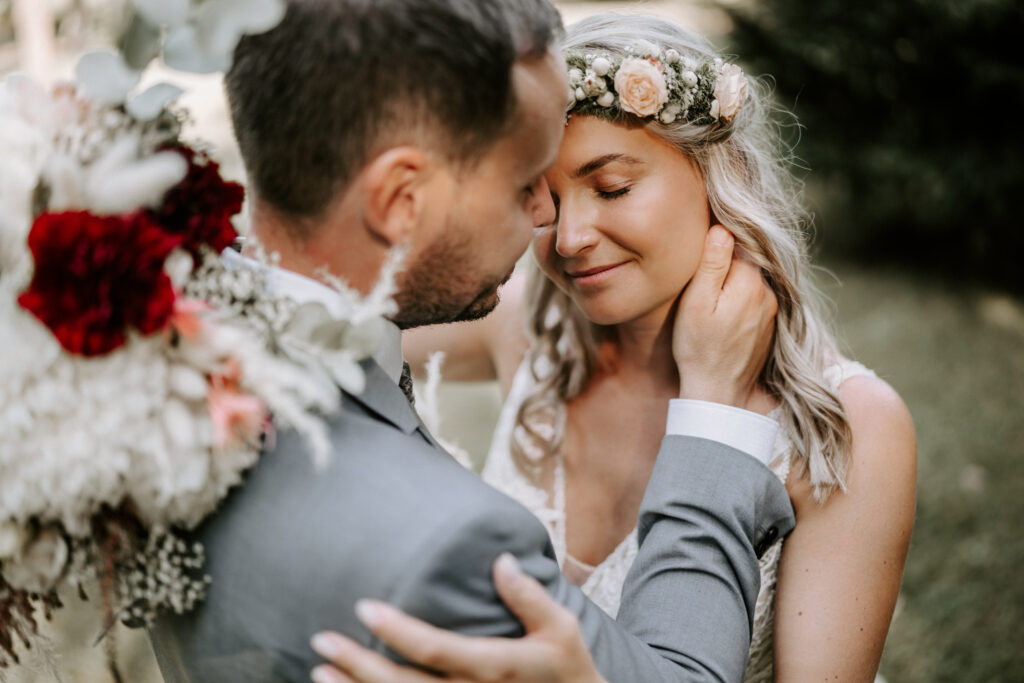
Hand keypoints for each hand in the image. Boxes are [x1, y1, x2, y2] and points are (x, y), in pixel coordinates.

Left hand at [310, 554, 605, 682]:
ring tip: (319, 670)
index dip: (397, 630)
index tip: (364, 607)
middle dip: (358, 664)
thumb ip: (529, 596)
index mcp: (495, 667)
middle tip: (320, 641)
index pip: (436, 649)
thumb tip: (499, 560)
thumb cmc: (568, 669)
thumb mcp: (561, 629)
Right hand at [672, 225, 776, 406]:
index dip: (716, 246)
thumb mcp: (696, 302)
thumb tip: (722, 228)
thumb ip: (711, 264)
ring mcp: (770, 313)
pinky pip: (754, 302)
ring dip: (732, 285)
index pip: (737, 245)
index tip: (699, 255)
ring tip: (709, 300)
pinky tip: (722, 317)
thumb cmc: (698, 348)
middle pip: (746, 263)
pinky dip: (739, 302)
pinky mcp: (768, 328)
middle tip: (700, 280)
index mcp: (750, 282)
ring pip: (750, 283)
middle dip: (725, 265)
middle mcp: (767, 294)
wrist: (717, 393)